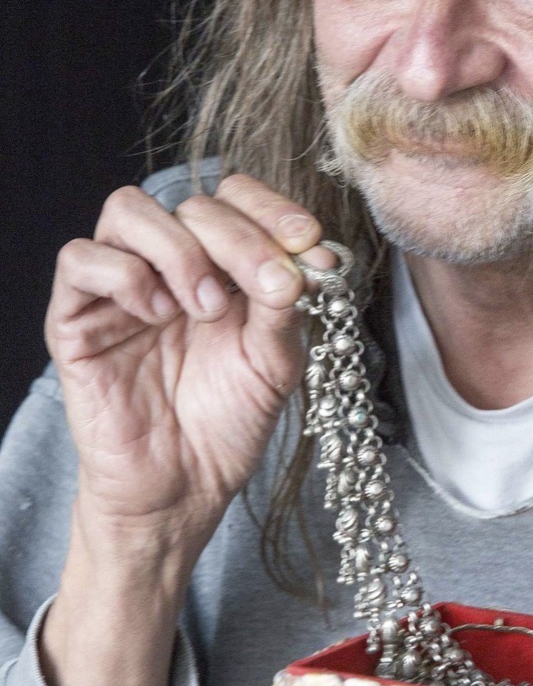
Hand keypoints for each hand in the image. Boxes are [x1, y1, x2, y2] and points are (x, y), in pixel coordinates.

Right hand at [45, 172, 327, 560]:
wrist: (183, 489)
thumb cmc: (227, 423)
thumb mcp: (275, 361)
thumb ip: (285, 304)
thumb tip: (304, 254)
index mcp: (219, 265)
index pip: (232, 196)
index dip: (268, 206)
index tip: (305, 237)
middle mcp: (167, 266)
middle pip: (190, 201)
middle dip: (237, 238)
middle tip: (262, 287)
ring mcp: (118, 288)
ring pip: (127, 210)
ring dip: (178, 249)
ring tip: (206, 307)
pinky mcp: (75, 319)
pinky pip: (79, 259)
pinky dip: (124, 275)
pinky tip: (157, 314)